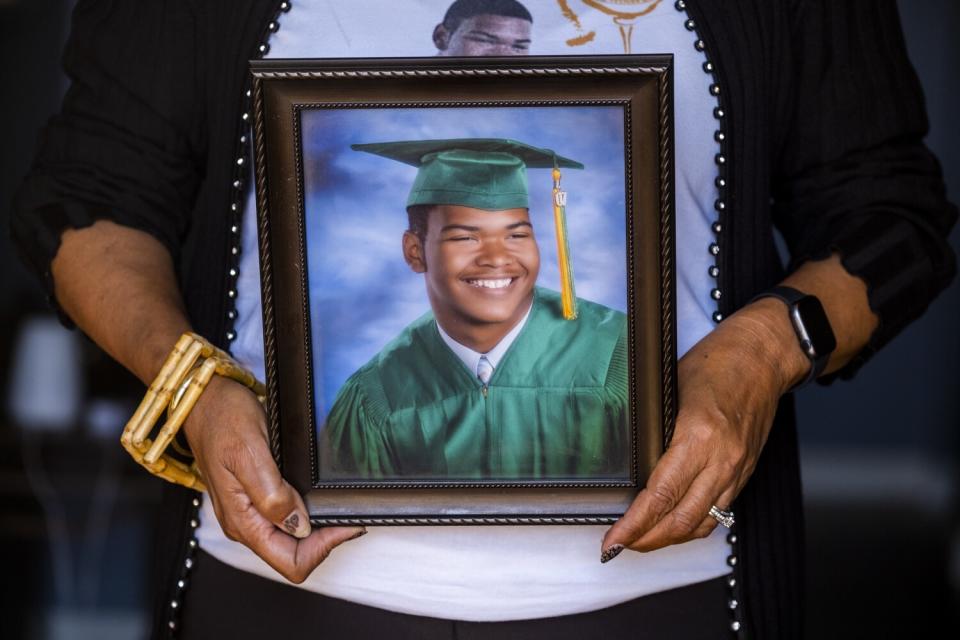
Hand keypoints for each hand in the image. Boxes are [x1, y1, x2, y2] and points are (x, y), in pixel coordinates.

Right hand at [183, 375, 364, 582]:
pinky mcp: (255, 499)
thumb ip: (271, 494)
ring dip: (318, 528)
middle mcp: (245, 524)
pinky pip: (286, 520)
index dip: (322, 548)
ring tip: (337, 505)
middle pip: (294, 555)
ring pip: (292, 540)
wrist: (205, 401)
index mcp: (243, 521)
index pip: (289, 562)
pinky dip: (307, 514)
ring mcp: (250, 513)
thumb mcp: (250, 453)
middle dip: (325, 540)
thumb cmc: (223, 420)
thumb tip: (298, 525)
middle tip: (348, 513)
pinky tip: (318, 496)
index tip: (344, 522)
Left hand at [601, 299, 806, 558]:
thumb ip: (654, 427)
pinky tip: (674, 524)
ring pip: (702, 522)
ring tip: (642, 541)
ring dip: (670, 538)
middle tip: (620, 546)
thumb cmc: (716, 363)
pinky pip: (719, 510)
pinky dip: (694, 524)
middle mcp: (722, 459)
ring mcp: (737, 469)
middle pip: (681, 520)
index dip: (634, 525)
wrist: (763, 358)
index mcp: (698, 436)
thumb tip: (627, 459)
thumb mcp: (670, 387)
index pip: (660, 495)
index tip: (613, 540)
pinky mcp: (746, 471)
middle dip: (648, 540)